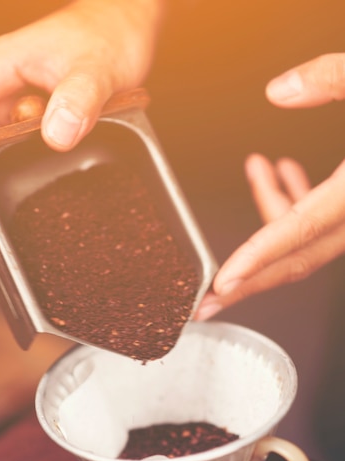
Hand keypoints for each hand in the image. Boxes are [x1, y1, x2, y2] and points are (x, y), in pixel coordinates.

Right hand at [0, 0, 164, 213]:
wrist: (126, 25)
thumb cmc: (108, 33)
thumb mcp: (98, 67)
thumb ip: (78, 99)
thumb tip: (55, 136)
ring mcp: (13, 101)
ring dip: (0, 164)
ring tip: (24, 171)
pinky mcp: (31, 116)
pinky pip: (16, 144)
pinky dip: (25, 159)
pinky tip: (48, 158)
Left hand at [196, 53, 344, 319]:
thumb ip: (332, 78)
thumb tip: (278, 91)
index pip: (296, 234)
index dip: (255, 260)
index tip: (222, 284)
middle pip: (292, 260)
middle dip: (246, 281)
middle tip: (206, 303)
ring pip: (303, 236)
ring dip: (269, 214)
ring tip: (258, 168)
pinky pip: (319, 218)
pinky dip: (294, 200)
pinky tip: (282, 170)